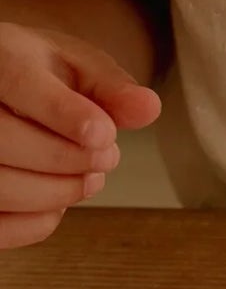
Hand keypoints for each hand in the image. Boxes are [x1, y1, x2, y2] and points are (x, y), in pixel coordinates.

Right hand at [0, 22, 161, 248]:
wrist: (2, 83)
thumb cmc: (39, 75)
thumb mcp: (77, 66)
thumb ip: (111, 87)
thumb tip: (148, 108)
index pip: (19, 83)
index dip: (65, 114)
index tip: (105, 135)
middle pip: (3, 141)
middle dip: (68, 159)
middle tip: (108, 156)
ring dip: (56, 193)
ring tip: (90, 178)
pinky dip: (35, 223)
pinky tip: (59, 201)